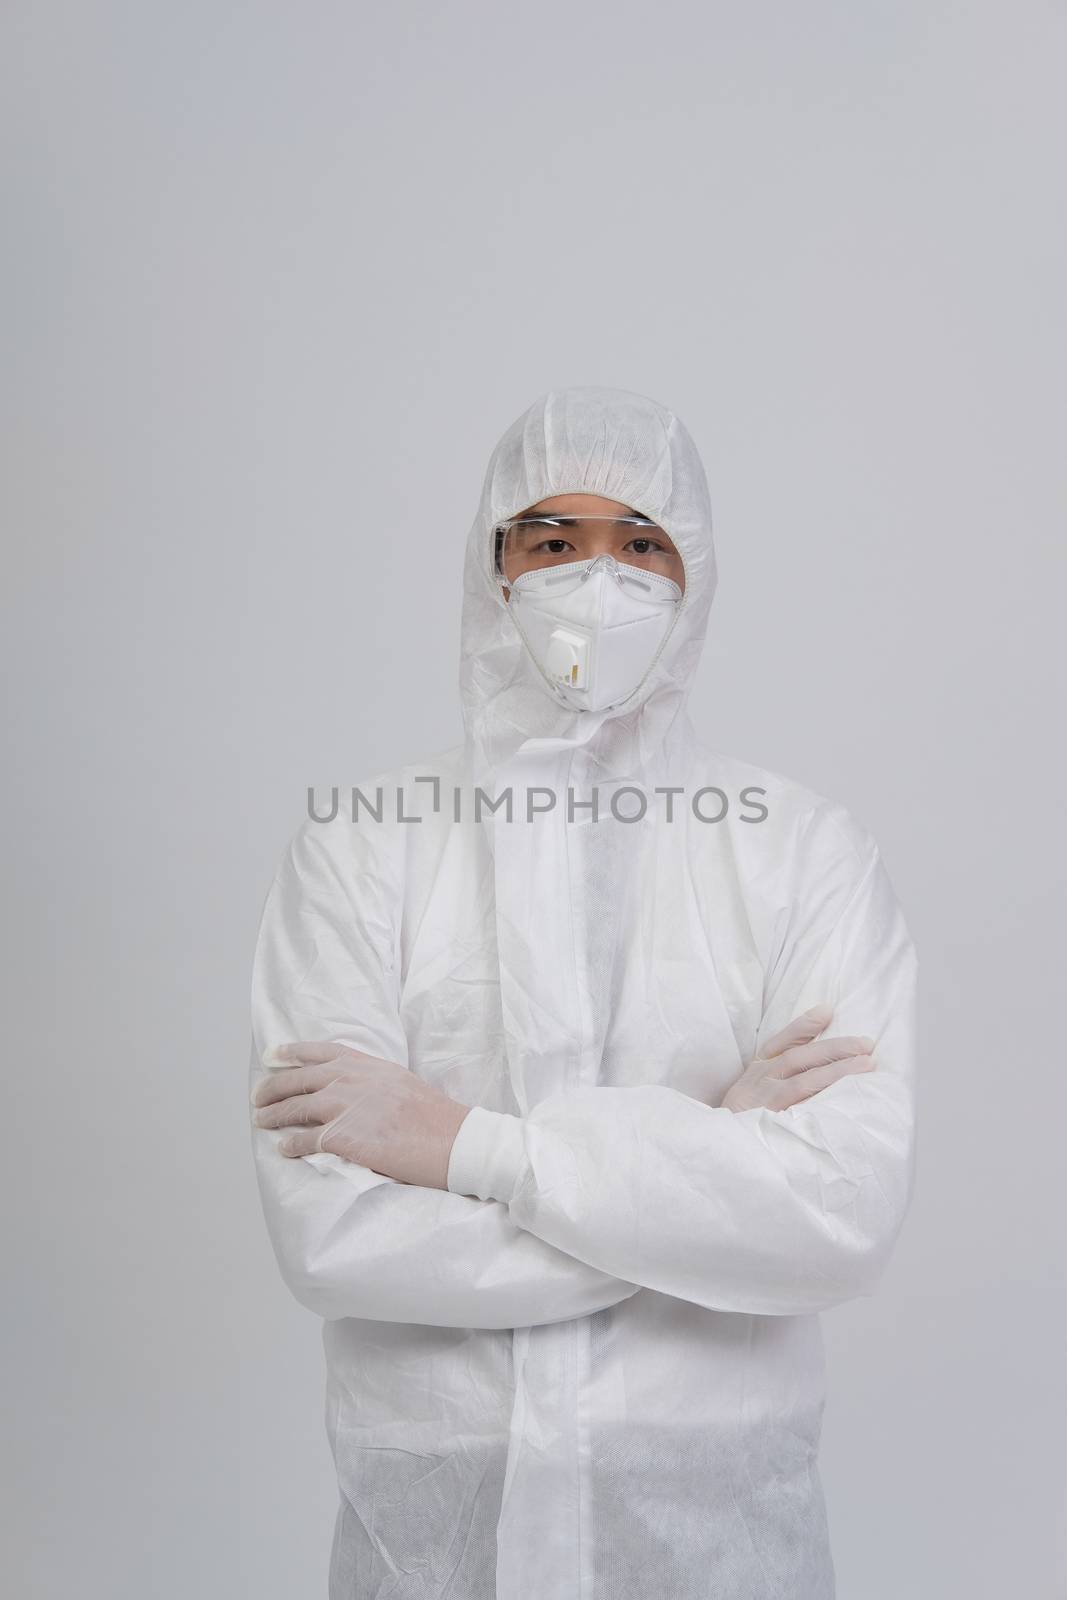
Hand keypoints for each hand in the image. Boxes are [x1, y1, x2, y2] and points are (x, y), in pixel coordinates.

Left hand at [253, 1042, 472, 1189]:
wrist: (452, 1140)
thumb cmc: (435, 1116)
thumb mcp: (401, 1082)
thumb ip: (372, 1080)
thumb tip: (350, 1089)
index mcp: (367, 1064)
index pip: (320, 1052)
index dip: (291, 1053)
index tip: (272, 1055)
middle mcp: (350, 1079)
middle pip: (298, 1079)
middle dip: (273, 1088)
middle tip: (259, 1097)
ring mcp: (344, 1107)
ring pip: (295, 1109)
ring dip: (274, 1116)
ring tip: (262, 1121)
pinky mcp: (342, 1137)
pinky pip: (305, 1141)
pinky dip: (291, 1146)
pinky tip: (284, 1149)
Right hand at [721, 1004, 874, 1112]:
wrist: (717, 1154)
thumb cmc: (743, 1122)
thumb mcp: (753, 1092)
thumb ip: (779, 1075)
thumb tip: (822, 1061)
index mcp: (756, 1072)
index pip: (780, 1043)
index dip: (803, 1025)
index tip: (828, 1010)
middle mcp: (759, 1082)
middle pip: (797, 1058)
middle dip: (834, 1048)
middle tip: (866, 1044)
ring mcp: (764, 1104)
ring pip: (803, 1082)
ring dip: (836, 1071)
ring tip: (866, 1065)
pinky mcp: (771, 1126)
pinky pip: (801, 1113)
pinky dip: (823, 1105)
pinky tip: (847, 1101)